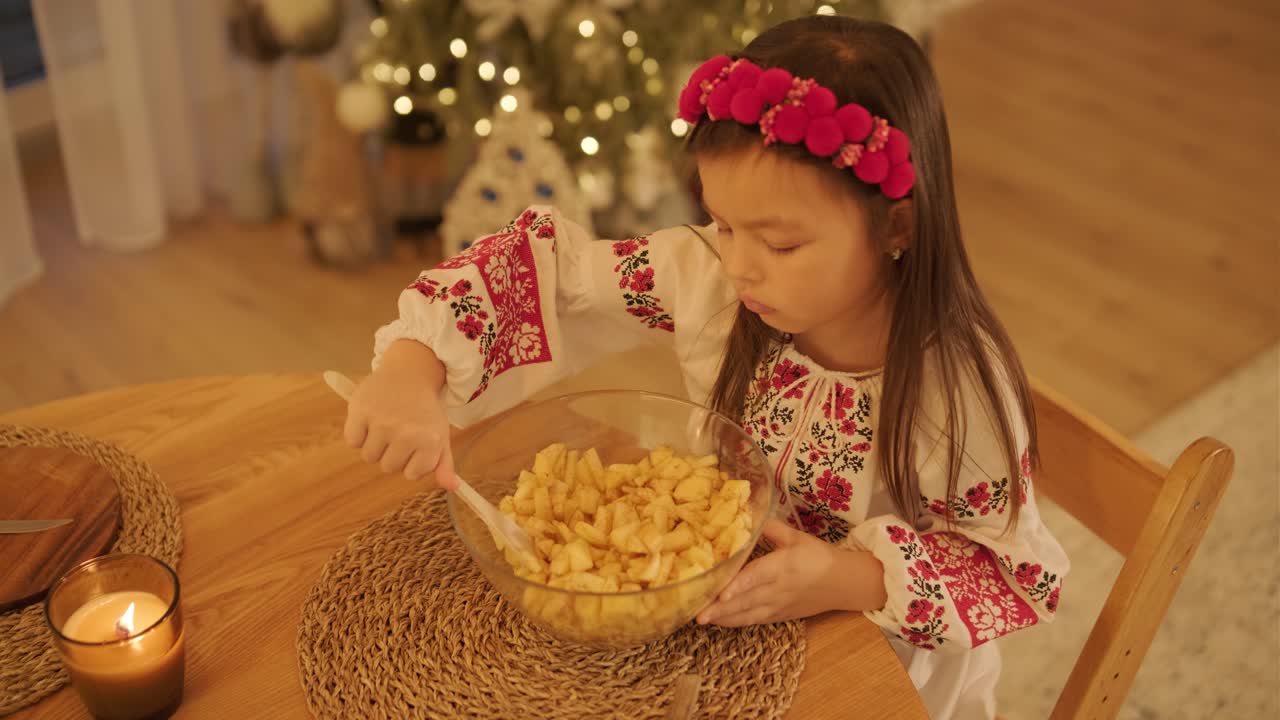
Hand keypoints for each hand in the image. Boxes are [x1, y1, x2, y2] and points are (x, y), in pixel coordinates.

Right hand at [343, 340, 457, 489]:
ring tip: (385, 424)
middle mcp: (406, 433)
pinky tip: (370, 419)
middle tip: (399, 430)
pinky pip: (352, 441)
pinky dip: (358, 434)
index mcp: (429, 441)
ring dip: (375, 445)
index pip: (411, 474)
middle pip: (387, 467)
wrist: (409, 372)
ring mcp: (382, 422)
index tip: (415, 443)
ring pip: (369, 457)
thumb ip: (444, 463)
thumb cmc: (425, 409)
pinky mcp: (360, 410)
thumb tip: (452, 487)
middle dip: (392, 453)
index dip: (411, 461)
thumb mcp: (440, 434)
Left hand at [696, 519, 840, 626]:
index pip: (756, 577)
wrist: (844, 582)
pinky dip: (737, 622)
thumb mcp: (796, 536)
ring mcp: (779, 605)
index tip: (719, 594)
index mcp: (783, 566)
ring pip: (749, 614)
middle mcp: (778, 589)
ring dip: (725, 619)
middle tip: (697, 613)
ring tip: (703, 619)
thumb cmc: (819, 556)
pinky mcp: (781, 615)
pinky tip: (720, 622)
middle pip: (746, 600)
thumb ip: (770, 527)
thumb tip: (746, 515)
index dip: (737, 586)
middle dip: (721, 609)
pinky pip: (756, 620)